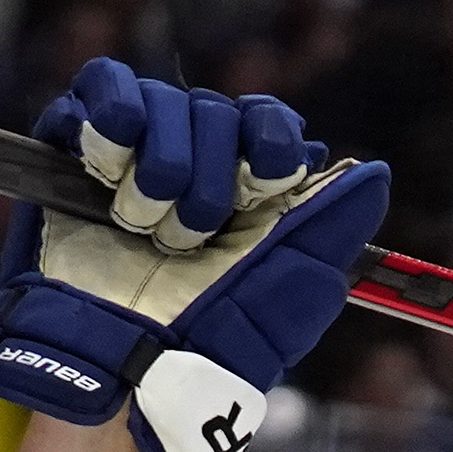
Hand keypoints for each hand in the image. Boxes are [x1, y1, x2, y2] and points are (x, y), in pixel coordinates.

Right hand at [0, 59, 389, 451]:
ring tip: (142, 228)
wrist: (116, 367)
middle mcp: (195, 167)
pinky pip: (103, 84)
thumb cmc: (199, 346)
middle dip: (207, 177)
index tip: (263, 181)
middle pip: (215, 110)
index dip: (270, 141)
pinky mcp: (78, 147)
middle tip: (187, 241)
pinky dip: (114, 114)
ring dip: (160, 166)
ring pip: (162, 99)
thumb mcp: (281, 300)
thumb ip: (329, 232)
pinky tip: (112, 164)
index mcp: (246, 196)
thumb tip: (374, 174)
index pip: (269, 124)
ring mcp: (137, 155)